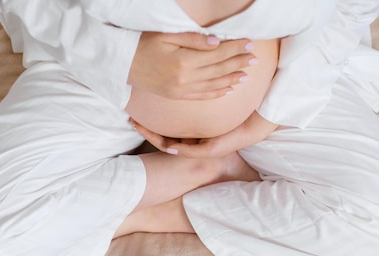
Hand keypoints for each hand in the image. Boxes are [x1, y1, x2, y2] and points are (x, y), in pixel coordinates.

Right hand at [128, 31, 257, 99]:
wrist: (123, 66)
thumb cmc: (142, 45)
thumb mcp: (166, 36)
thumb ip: (192, 39)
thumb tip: (216, 41)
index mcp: (184, 62)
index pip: (216, 54)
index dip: (234, 48)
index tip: (249, 43)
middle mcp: (185, 79)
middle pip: (218, 70)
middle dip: (238, 63)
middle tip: (255, 59)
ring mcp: (182, 91)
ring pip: (213, 86)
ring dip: (231, 80)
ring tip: (246, 75)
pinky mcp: (177, 96)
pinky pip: (202, 96)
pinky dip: (217, 93)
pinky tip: (227, 89)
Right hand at [130, 112, 278, 157]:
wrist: (256, 120)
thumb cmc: (236, 110)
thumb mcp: (210, 101)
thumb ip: (195, 100)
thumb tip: (182, 84)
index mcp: (193, 135)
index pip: (166, 133)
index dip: (150, 126)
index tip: (137, 115)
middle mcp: (195, 145)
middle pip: (164, 142)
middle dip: (147, 132)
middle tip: (133, 121)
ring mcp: (201, 150)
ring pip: (171, 148)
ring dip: (155, 139)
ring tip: (141, 128)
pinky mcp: (210, 150)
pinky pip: (187, 152)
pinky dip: (173, 147)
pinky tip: (166, 142)